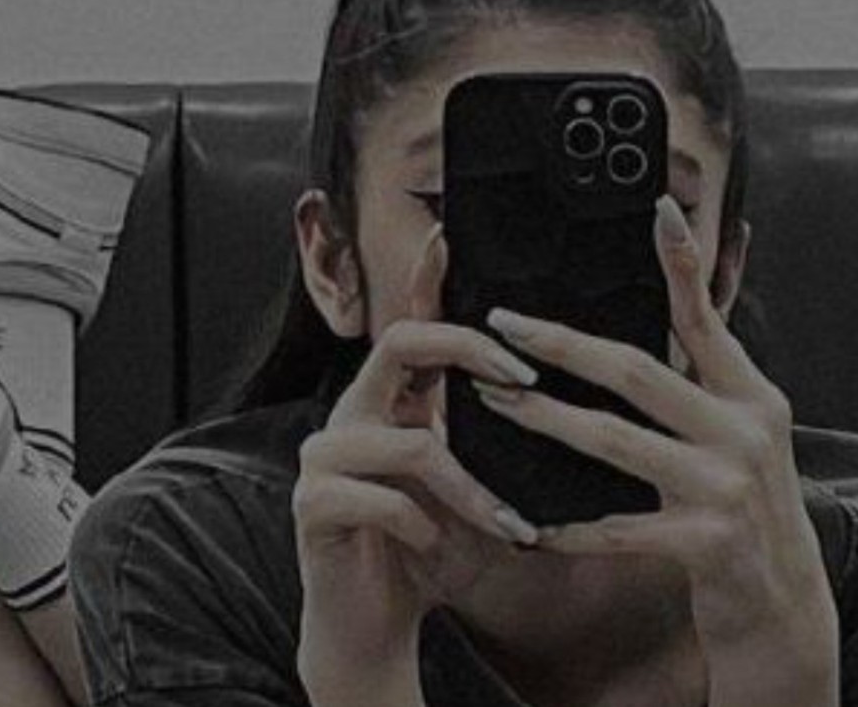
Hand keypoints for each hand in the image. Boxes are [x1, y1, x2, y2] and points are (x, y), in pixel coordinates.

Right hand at [293, 224, 538, 706]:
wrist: (374, 623)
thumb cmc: (430, 553)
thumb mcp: (470, 488)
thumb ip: (488, 442)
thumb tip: (545, 398)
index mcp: (390, 405)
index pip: (409, 329)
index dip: (424, 279)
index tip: (448, 234)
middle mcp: (352, 415)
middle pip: (399, 346)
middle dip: (465, 350)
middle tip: (520, 376)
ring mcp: (325, 456)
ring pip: (408, 442)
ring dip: (467, 489)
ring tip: (506, 527)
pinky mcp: (312, 504)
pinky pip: (379, 497)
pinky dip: (421, 527)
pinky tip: (432, 549)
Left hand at [473, 197, 838, 706]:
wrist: (781, 604)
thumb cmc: (740, 506)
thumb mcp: (736, 433)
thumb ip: (698, 382)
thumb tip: (656, 319)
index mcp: (750, 396)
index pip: (706, 319)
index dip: (682, 264)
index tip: (656, 210)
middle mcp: (744, 431)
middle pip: (637, 371)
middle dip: (562, 344)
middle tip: (503, 323)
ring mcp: (727, 487)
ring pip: (615, 441)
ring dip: (545, 418)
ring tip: (492, 399)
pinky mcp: (707, 544)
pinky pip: (615, 527)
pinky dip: (567, 525)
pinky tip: (526, 521)